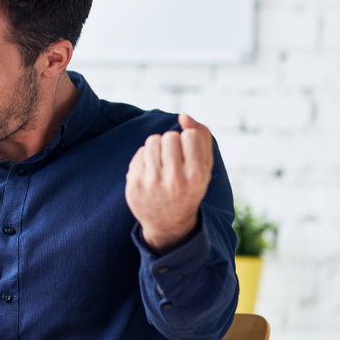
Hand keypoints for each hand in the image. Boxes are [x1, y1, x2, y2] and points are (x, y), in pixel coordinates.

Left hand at [125, 114, 213, 251]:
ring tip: (162, 162)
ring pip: (152, 141)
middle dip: (172, 143)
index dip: (188, 140)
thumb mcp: (205, 168)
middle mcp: (174, 180)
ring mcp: (151, 182)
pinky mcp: (134, 184)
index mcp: (196, 176)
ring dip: (158, 146)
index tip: (188, 153)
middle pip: (170, 136)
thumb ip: (202, 138)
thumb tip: (184, 116)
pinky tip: (151, 171)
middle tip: (174, 158)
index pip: (190, 135)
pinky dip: (146, 157)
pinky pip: (140, 153)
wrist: (168, 224)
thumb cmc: (189, 188)